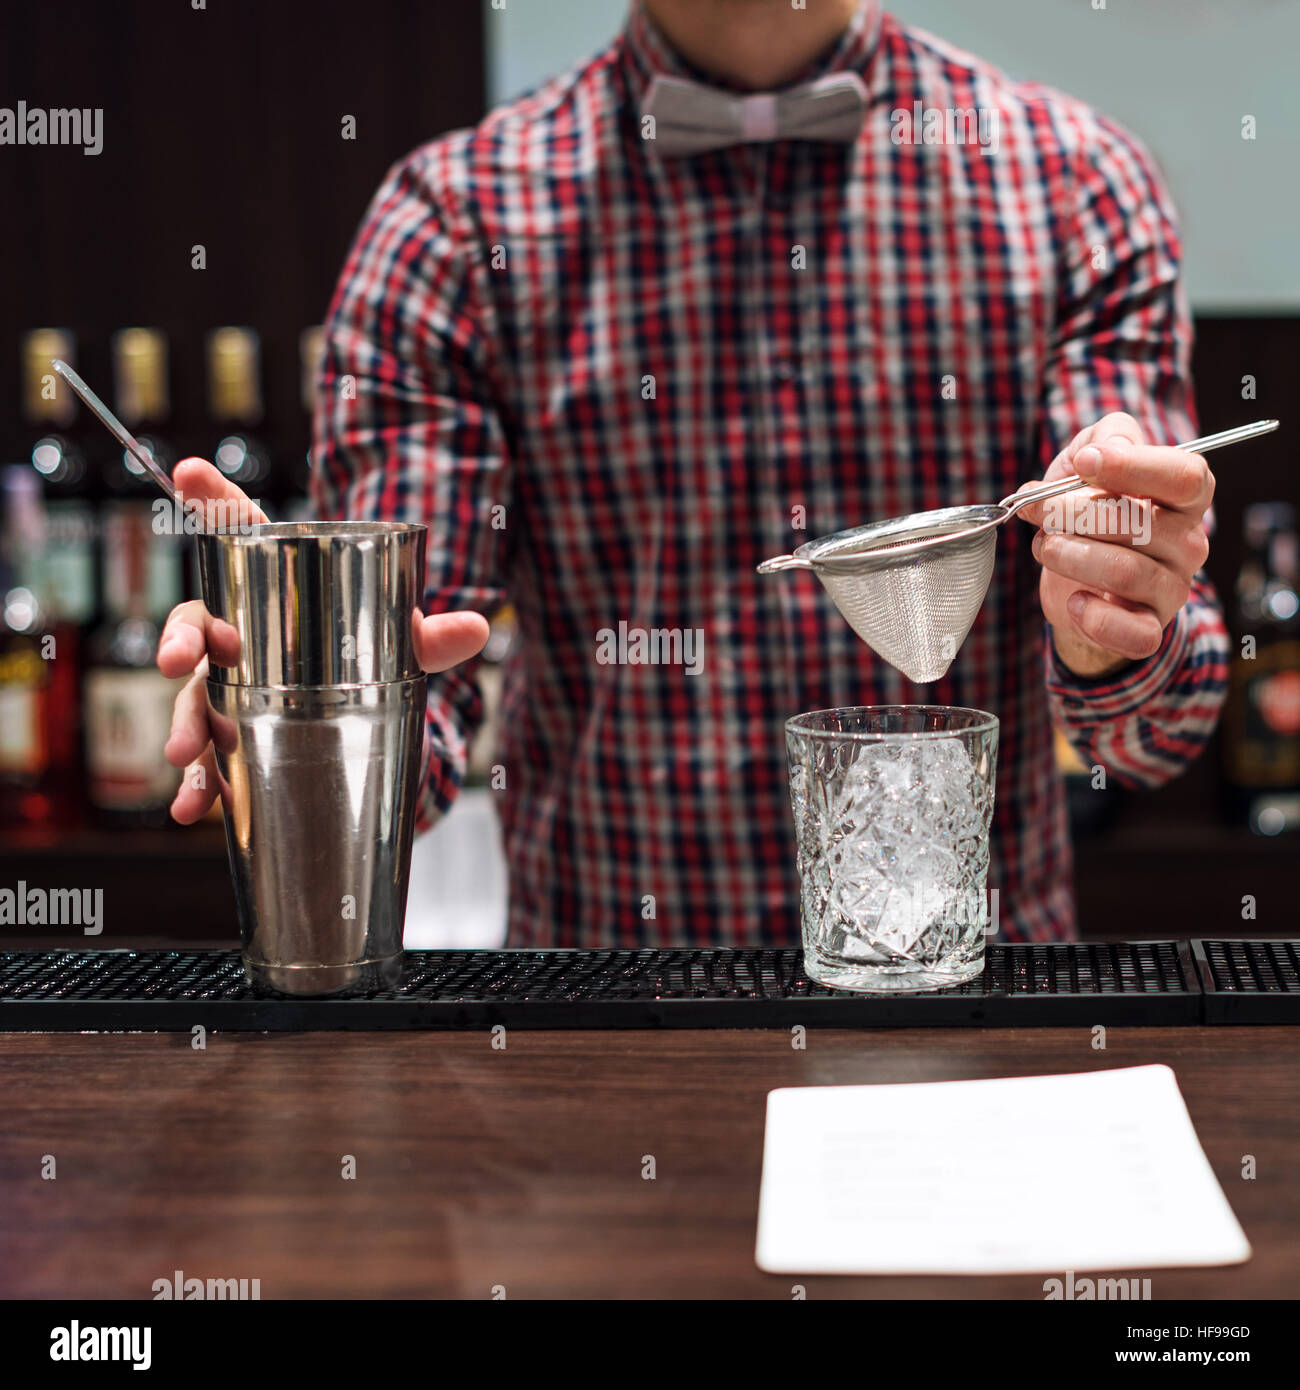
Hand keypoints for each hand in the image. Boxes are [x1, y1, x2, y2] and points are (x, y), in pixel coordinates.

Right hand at [158, 458, 490, 822]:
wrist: (364, 718)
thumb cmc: (367, 656)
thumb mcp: (402, 645)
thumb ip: (431, 638)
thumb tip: (479, 628)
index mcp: (276, 588)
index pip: (239, 534)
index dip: (212, 498)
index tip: (188, 468)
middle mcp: (239, 633)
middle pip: (197, 623)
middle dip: (182, 639)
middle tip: (179, 659)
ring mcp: (228, 687)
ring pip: (192, 699)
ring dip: (182, 726)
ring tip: (182, 755)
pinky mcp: (233, 738)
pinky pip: (207, 761)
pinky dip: (196, 788)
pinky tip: (191, 811)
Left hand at [1015, 413, 1212, 677]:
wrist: (1074, 582)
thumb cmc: (1086, 514)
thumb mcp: (1087, 462)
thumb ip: (1101, 439)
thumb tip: (1101, 448)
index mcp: (1184, 496)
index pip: (1185, 476)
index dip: (1132, 466)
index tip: (1084, 462)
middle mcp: (1188, 542)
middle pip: (1139, 522)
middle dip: (1072, 512)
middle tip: (1038, 510)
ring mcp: (1172, 588)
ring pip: (1124, 571)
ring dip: (1068, 555)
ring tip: (1046, 547)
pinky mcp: (1149, 629)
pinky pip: (1133, 633)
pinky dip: (1093, 618)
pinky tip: (1073, 600)